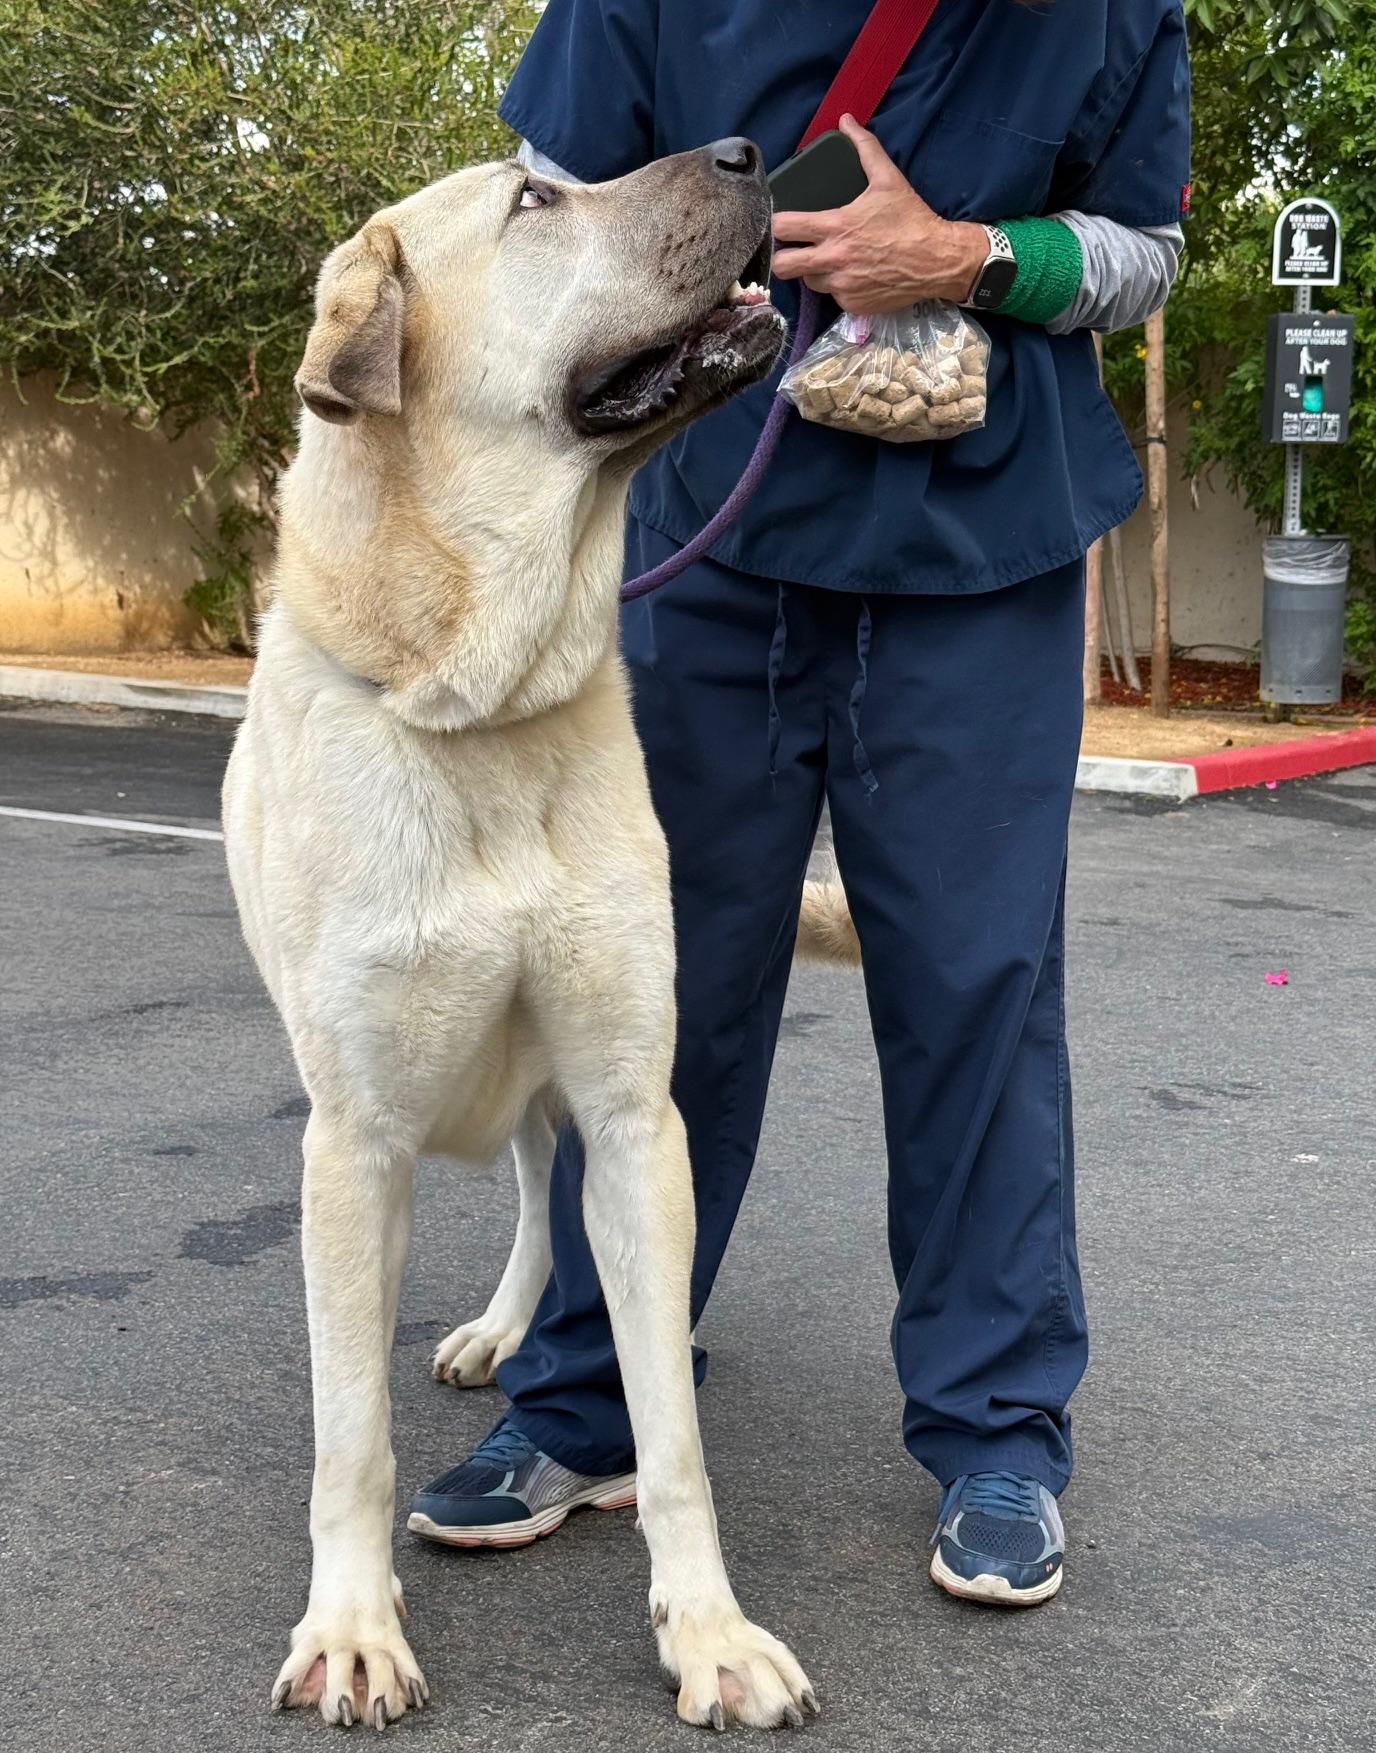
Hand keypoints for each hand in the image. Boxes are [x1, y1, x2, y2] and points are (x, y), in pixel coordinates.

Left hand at [771, 114, 987, 313]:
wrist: (938, 260)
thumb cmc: (911, 219)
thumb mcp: (888, 179)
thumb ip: (864, 148)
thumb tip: (847, 120)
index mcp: (836, 227)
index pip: (784, 228)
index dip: (777, 224)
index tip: (782, 222)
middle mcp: (833, 259)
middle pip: (783, 266)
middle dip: (782, 257)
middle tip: (794, 249)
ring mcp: (842, 286)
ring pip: (808, 281)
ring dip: (813, 271)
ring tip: (830, 259)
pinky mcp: (853, 305)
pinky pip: (833, 297)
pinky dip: (838, 287)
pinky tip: (854, 274)